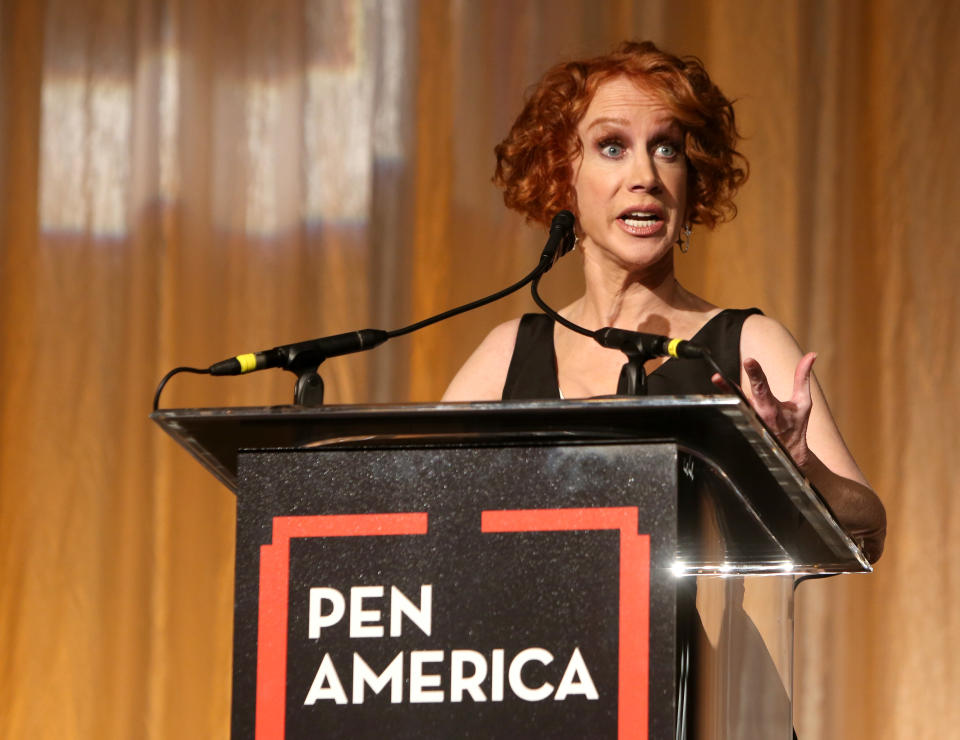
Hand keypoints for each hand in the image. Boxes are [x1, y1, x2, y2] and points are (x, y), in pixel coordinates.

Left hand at [712, 352, 816, 467]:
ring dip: (723, 393)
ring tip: (716, 379)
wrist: (787, 453)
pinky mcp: (739, 426)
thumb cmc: (796, 425)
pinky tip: (713, 396)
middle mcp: (755, 415)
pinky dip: (722, 404)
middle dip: (728, 387)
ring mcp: (745, 421)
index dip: (755, 374)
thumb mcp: (803, 402)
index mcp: (771, 409)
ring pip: (730, 405)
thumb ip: (802, 378)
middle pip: (739, 397)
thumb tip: (812, 355)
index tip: (749, 360)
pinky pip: (728, 413)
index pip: (762, 387)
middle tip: (717, 376)